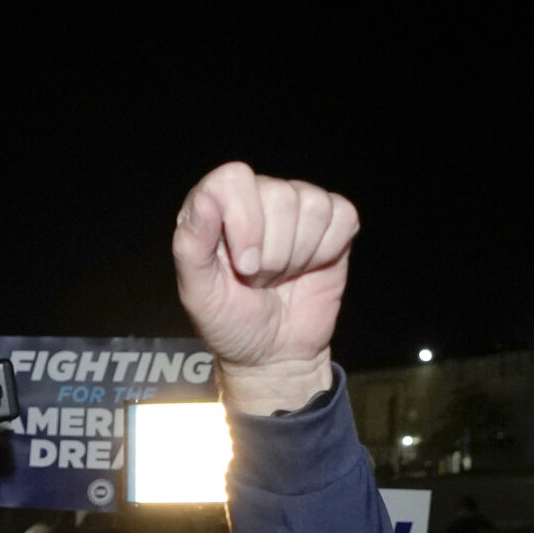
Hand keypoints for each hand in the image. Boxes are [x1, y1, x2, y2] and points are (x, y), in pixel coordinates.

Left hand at [173, 163, 357, 414]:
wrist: (274, 354)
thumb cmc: (231, 322)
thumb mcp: (199, 293)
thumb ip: (191, 245)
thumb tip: (205, 199)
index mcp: (216, 205)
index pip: (233, 178)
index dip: (245, 221)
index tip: (245, 265)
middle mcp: (256, 197)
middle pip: (279, 194)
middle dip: (273, 252)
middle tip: (261, 280)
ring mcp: (296, 207)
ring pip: (312, 205)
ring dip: (298, 255)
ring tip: (281, 276)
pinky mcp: (332, 222)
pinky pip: (342, 216)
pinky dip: (327, 251)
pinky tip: (310, 268)